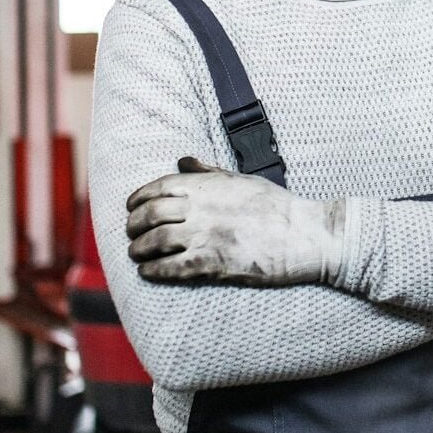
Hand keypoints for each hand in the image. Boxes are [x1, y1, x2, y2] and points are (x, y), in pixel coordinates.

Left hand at [126, 157, 344, 285]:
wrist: (302, 235)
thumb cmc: (276, 206)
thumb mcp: (242, 179)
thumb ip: (208, 172)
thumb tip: (182, 161)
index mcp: (207, 186)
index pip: (158, 187)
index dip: (138, 198)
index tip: (131, 207)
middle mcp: (200, 209)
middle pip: (150, 215)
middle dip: (133, 224)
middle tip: (130, 232)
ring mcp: (203, 237)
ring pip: (154, 242)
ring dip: (138, 249)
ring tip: (135, 253)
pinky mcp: (210, 265)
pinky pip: (170, 268)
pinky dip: (153, 270)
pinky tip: (148, 272)